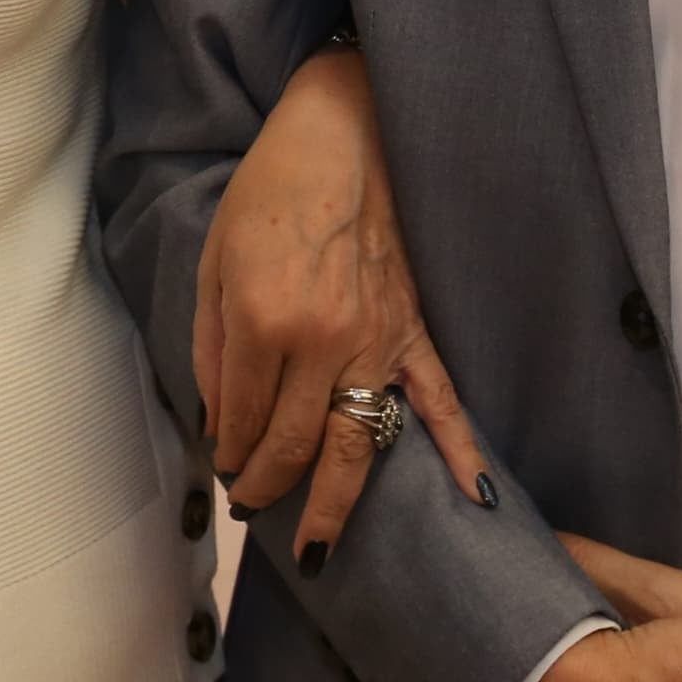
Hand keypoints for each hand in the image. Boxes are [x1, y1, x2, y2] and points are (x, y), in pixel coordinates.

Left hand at [195, 47, 491, 568]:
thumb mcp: (214, 259)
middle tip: (256, 508)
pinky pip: (440, 402)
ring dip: (335, 501)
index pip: (241, 418)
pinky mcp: (414, 331)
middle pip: (293, 444)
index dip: (229, 452)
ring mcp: (375, 343)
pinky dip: (458, 452)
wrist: (344, 134)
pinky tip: (471, 497)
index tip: (225, 469)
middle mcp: (320, 344)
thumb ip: (210, 344)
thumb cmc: (268, 189)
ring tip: (317, 547)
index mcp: (261, 323)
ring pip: (358, 444)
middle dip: (269, 487)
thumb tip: (217, 415)